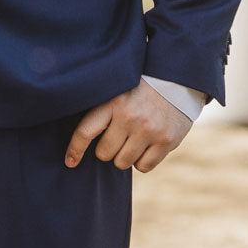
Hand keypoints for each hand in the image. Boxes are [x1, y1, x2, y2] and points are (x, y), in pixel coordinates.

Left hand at [65, 81, 191, 172]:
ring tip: (134, 138)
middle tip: (118, 136)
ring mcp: (149, 130)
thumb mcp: (118, 89)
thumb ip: (102, 110)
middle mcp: (130, 116)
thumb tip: (81, 140)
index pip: (86, 131)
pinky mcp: (166, 141)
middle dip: (108, 149)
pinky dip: (143, 160)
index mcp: (113, 101)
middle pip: (104, 153)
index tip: (70, 162)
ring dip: (125, 155)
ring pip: (123, 163)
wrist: (177, 80)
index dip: (75, 149)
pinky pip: (143, 167)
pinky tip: (147, 145)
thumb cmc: (141, 89)